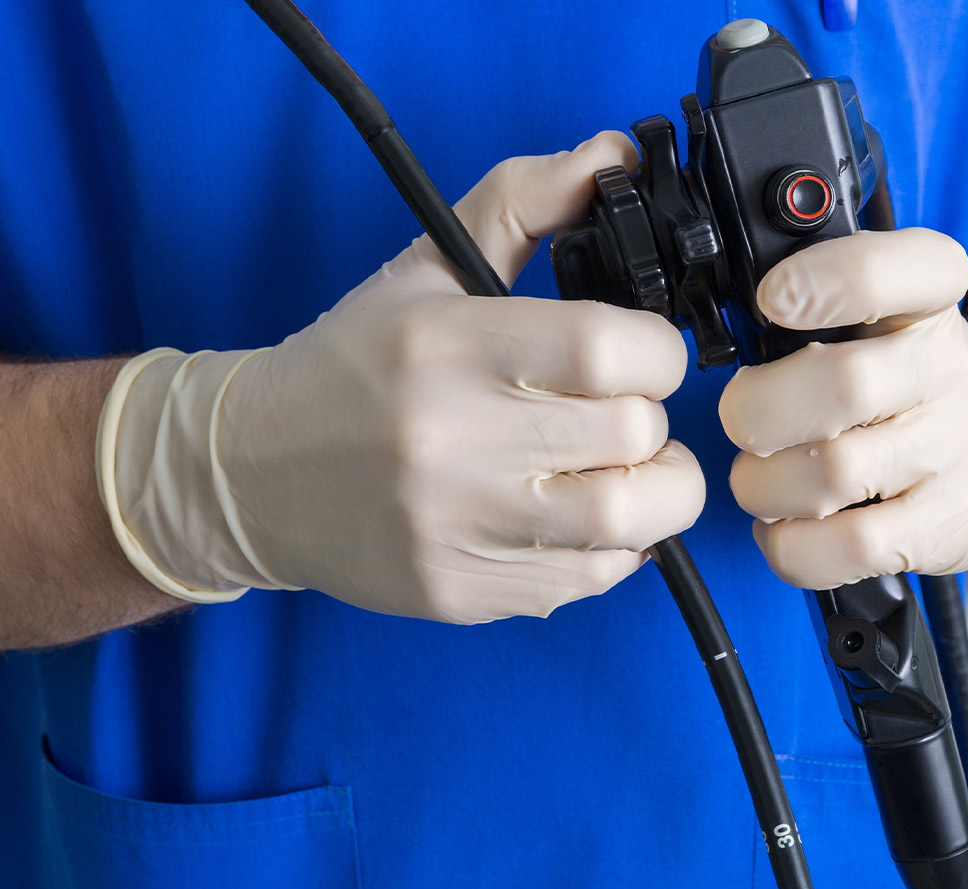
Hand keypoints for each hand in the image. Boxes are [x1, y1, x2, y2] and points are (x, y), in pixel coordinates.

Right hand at [97, 132, 705, 623]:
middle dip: (653, 419)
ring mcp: (455, 528)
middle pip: (633, 437)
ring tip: (627, 469)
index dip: (657, 351)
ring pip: (626, 524)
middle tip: (625, 411)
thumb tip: (610, 158)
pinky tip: (573, 513)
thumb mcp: (426, 267)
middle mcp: (450, 441)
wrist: (249, 476)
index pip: (607, 350)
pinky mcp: (459, 592)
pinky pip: (587, 579)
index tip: (643, 353)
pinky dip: (609, 547)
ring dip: (656, 493)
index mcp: (446, 345)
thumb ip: (523, 203)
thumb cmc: (350, 366)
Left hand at [718, 228, 967, 588]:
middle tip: (743, 420)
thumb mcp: (882, 315)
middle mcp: (946, 371)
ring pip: (832, 473)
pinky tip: (784, 526)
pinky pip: (846, 545)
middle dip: (757, 410)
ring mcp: (951, 453)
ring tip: (761, 479)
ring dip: (763, 485)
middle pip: (842, 384)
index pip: (901, 270)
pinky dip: (790, 544)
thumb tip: (730, 327)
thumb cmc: (906, 381)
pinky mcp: (944, 526)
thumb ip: (816, 305)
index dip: (827, 279)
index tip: (772, 299)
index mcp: (927, 302)